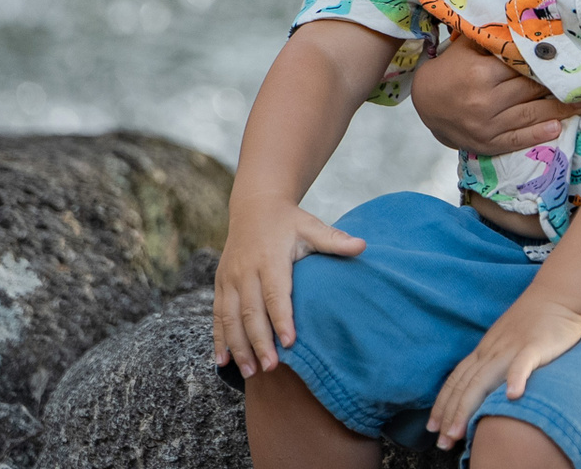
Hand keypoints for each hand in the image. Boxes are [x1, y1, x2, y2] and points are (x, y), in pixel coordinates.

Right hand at [212, 198, 364, 377]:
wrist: (254, 208)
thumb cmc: (289, 222)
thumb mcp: (311, 226)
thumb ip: (334, 240)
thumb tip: (363, 246)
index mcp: (270, 258)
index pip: (275, 293)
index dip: (282, 318)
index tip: (290, 342)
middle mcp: (246, 271)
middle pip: (251, 311)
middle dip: (259, 341)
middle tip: (270, 367)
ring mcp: (229, 279)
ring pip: (230, 318)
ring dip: (238, 347)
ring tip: (249, 372)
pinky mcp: (220, 284)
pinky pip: (217, 315)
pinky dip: (218, 339)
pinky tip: (222, 361)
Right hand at [412, 41, 580, 155]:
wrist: (425, 104)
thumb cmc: (450, 70)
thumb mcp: (466, 49)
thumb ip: (493, 38)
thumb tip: (524, 23)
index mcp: (481, 75)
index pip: (522, 68)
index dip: (546, 65)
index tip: (569, 60)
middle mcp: (485, 102)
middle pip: (531, 91)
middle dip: (558, 86)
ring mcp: (487, 126)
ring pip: (530, 115)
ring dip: (560, 110)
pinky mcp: (487, 143)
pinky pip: (517, 139)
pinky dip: (538, 134)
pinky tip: (558, 128)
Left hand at [427, 293, 580, 448]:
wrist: (558, 292)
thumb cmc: (537, 319)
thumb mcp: (508, 341)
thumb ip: (497, 362)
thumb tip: (486, 389)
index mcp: (486, 350)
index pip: (457, 379)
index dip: (443, 404)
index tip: (433, 427)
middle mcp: (492, 351)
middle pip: (465, 385)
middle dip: (450, 414)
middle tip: (443, 441)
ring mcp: (512, 348)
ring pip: (483, 380)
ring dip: (468, 407)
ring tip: (459, 432)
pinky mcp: (535, 345)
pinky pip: (522, 363)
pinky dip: (515, 379)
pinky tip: (512, 397)